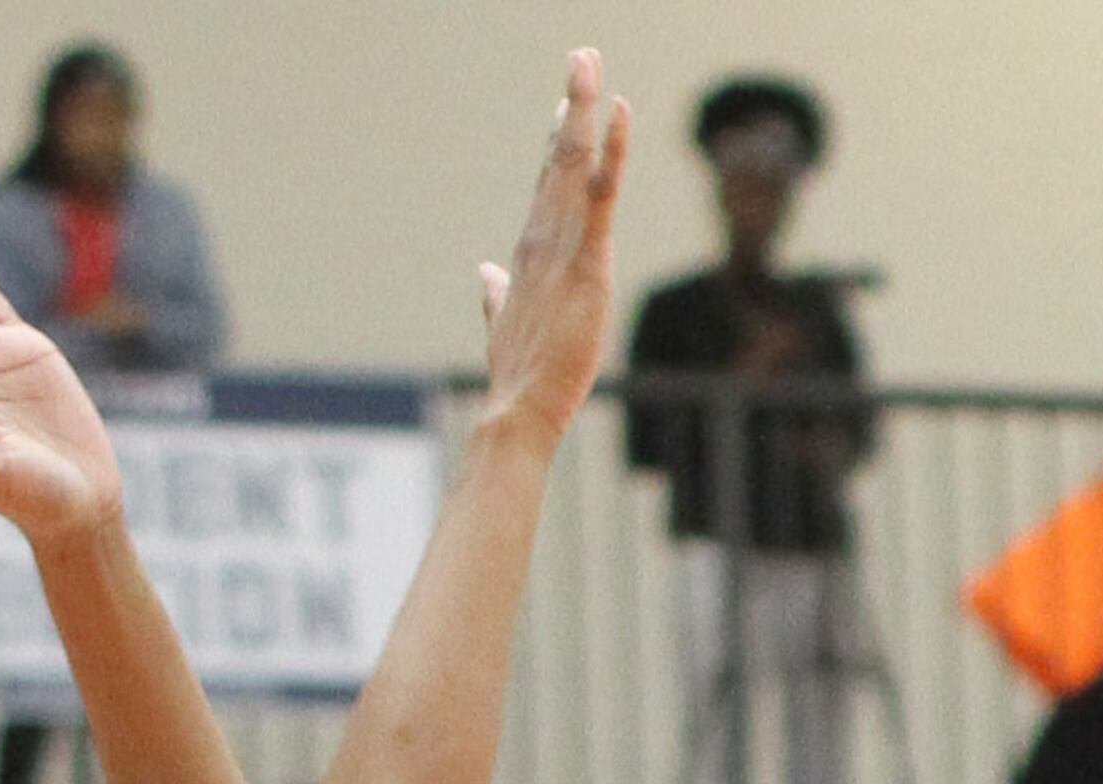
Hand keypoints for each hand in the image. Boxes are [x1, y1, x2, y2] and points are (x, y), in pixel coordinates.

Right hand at [476, 52, 633, 443]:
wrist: (517, 410)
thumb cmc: (518, 378)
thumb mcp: (506, 324)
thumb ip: (496, 294)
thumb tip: (485, 274)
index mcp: (530, 252)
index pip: (547, 186)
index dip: (557, 142)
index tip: (567, 105)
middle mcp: (542, 238)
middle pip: (557, 159)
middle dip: (570, 105)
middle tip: (581, 55)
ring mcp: (562, 247)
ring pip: (574, 164)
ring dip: (582, 109)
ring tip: (587, 60)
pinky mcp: (587, 263)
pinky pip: (602, 194)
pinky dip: (611, 150)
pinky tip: (618, 112)